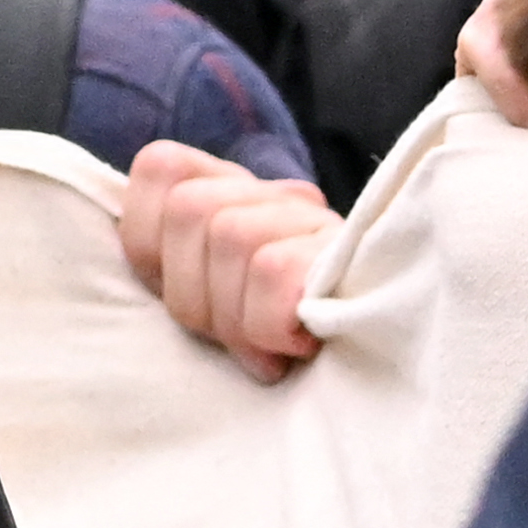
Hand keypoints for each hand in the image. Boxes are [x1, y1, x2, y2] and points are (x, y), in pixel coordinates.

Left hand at [118, 141, 336, 383]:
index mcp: (232, 194)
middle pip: (191, 210)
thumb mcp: (216, 308)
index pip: (160, 169)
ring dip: (237, 315)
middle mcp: (275, 194)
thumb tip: (142, 286)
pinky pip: (274, 270)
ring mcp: (315, 218)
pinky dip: (269, 321)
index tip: (175, 293)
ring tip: (268, 346)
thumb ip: (179, 277)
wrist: (385, 359)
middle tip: (234, 335)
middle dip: (195, 296)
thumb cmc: (280, 345)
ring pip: (232, 235)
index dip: (149, 242)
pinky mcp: (347, 253)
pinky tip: (296, 345)